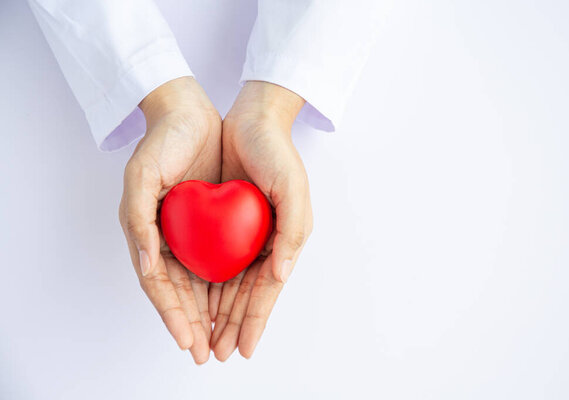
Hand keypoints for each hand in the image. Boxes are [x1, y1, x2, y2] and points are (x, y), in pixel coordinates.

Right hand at [118, 77, 219, 363]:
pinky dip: (225, 284)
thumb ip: (138, 221)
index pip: (160, 285)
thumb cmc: (162, 142)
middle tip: (210, 354)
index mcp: (147, 234)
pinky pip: (219, 260)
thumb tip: (146, 265)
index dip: (172, 315)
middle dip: (195, 324)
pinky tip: (235, 303)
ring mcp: (190, 233)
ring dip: (212, 313)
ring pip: (202, 283)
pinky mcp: (211, 223)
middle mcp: (168, 239)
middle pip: (182, 292)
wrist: (190, 113)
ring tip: (226, 340)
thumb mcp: (140, 176)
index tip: (187, 341)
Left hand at [209, 81, 312, 359]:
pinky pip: (212, 260)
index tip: (243, 349)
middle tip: (217, 353)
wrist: (251, 120)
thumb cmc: (276, 153)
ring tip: (204, 339)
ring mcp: (242, 235)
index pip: (266, 290)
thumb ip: (293, 232)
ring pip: (227, 284)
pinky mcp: (222, 222)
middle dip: (232, 325)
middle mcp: (263, 243)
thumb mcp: (293, 188)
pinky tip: (195, 301)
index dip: (255, 321)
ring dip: (216, 313)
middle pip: (245, 295)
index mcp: (284, 240)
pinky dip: (205, 284)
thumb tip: (280, 275)